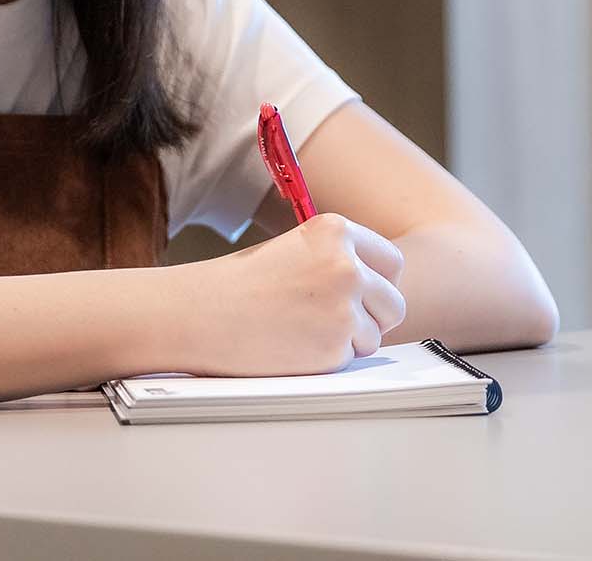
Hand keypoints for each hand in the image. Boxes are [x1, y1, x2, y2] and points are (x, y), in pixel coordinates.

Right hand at [179, 213, 405, 375]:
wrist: (198, 314)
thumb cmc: (237, 285)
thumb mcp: (295, 250)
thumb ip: (338, 260)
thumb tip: (378, 286)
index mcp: (336, 231)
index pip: (392, 262)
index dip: (378, 283)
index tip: (363, 294)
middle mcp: (347, 265)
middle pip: (393, 302)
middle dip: (371, 317)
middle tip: (332, 321)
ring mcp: (343, 307)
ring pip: (375, 335)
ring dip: (348, 341)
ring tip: (303, 331)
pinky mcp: (334, 346)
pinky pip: (350, 359)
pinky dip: (328, 360)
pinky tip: (293, 347)